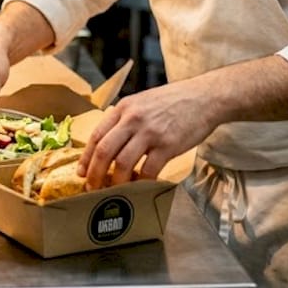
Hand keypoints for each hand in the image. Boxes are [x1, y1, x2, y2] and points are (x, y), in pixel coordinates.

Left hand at [79, 78, 218, 188]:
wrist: (204, 97)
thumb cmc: (174, 101)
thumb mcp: (142, 102)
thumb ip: (125, 119)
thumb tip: (109, 143)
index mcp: (124, 108)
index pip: (96, 135)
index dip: (86, 157)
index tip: (82, 172)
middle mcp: (133, 119)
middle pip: (104, 150)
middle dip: (95, 174)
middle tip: (92, 187)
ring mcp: (150, 132)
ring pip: (123, 163)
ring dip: (116, 182)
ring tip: (115, 191)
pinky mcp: (168, 145)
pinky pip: (149, 170)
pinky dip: (142, 183)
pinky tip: (140, 187)